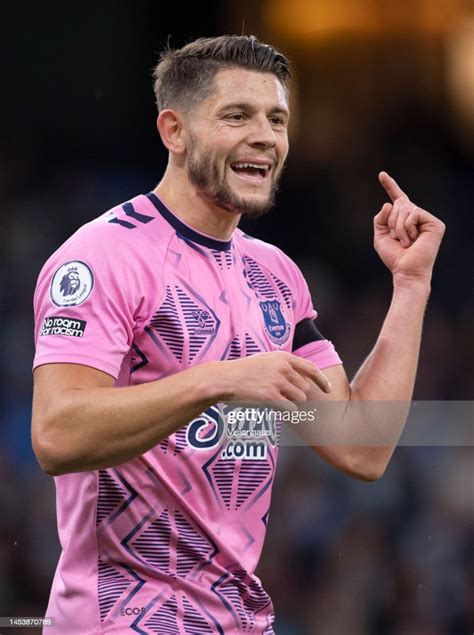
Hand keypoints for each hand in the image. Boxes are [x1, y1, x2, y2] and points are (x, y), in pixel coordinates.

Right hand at [217, 351, 331, 404]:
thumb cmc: (243, 371)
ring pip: (299, 399)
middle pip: (305, 388)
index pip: (311, 368)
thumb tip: (302, 379)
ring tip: (273, 400)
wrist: (224, 379)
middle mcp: (283, 368)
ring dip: (290, 404)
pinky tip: (273, 408)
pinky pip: (290, 410)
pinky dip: (285, 412)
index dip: (322, 380)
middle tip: (282, 398)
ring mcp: (277, 382)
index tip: (329, 389)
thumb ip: (283, 366)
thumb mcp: (265, 361)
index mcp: (283, 357)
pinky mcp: (271, 396)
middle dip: (297, 396)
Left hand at [374, 171, 445, 283]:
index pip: (397, 198)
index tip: (381, 174)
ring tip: (406, 242)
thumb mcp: (380, 237)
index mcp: (404, 219)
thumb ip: (380, 219)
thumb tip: (389, 203)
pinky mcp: (435, 223)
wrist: (405, 270)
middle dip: (391, 223)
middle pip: (397, 205)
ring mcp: (427, 219)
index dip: (390, 185)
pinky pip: (413, 214)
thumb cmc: (394, 257)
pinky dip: (407, 227)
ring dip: (399, 228)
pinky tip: (413, 240)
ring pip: (404, 209)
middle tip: (399, 240)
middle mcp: (416, 216)